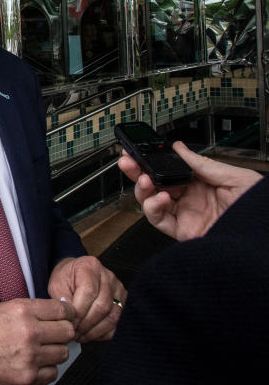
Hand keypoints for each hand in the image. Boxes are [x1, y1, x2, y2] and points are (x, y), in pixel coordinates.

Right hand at [0, 298, 75, 384]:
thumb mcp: (6, 307)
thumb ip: (34, 311)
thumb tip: (59, 315)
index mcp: (24, 311)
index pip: (63, 310)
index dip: (69, 313)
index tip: (68, 317)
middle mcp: (29, 333)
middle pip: (67, 332)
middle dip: (63, 332)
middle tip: (54, 334)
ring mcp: (30, 357)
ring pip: (62, 354)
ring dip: (54, 351)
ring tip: (40, 349)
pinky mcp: (27, 377)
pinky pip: (53, 373)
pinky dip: (46, 369)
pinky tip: (33, 362)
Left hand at [48, 256, 124, 341]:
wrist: (75, 274)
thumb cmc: (65, 279)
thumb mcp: (57, 284)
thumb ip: (62, 299)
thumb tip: (70, 319)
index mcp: (90, 266)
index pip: (89, 292)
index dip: (79, 311)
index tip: (69, 323)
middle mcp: (108, 277)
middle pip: (103, 306)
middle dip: (86, 324)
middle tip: (73, 333)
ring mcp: (118, 289)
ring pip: (113, 316)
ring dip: (95, 331)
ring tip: (80, 336)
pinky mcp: (123, 302)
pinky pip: (117, 323)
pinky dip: (103, 333)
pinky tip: (90, 335)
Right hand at [118, 141, 260, 239]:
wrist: (264, 235)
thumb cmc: (258, 207)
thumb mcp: (234, 177)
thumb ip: (203, 164)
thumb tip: (179, 148)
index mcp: (201, 184)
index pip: (169, 170)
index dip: (151, 160)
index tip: (138, 150)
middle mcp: (190, 199)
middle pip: (154, 184)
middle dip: (137, 172)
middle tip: (128, 161)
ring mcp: (186, 215)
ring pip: (151, 201)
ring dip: (142, 189)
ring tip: (145, 180)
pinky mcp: (183, 231)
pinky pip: (159, 220)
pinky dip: (153, 208)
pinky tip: (161, 198)